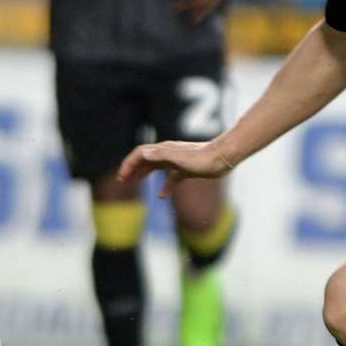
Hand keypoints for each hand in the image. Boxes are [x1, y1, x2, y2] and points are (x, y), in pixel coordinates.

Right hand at [117, 139, 232, 197]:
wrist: (223, 158)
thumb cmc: (202, 158)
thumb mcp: (178, 158)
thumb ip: (160, 155)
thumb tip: (142, 154)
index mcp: (164, 150)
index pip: (140, 154)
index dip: (129, 163)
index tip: (122, 176)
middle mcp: (169, 154)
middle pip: (146, 159)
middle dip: (133, 168)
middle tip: (122, 180)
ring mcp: (178, 161)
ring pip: (156, 167)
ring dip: (144, 173)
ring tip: (135, 181)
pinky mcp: (187, 170)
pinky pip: (172, 178)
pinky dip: (165, 185)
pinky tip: (162, 195)